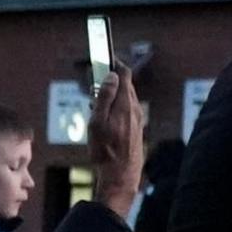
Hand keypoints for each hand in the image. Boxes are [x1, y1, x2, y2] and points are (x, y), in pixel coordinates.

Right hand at [87, 69, 147, 220]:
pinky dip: (115, 105)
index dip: (115, 62)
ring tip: (95, 100)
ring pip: (125, 97)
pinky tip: (104, 116)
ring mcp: (137, 119)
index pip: (124, 74)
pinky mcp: (136, 128)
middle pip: (125, 84)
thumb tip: (112, 75)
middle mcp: (134, 108)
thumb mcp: (97, 121)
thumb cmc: (105, 150)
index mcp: (125, 103)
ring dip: (112, 93)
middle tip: (94, 79)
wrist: (121, 175)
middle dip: (110, 78)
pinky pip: (126, 109)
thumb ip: (105, 96)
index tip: (104, 56)